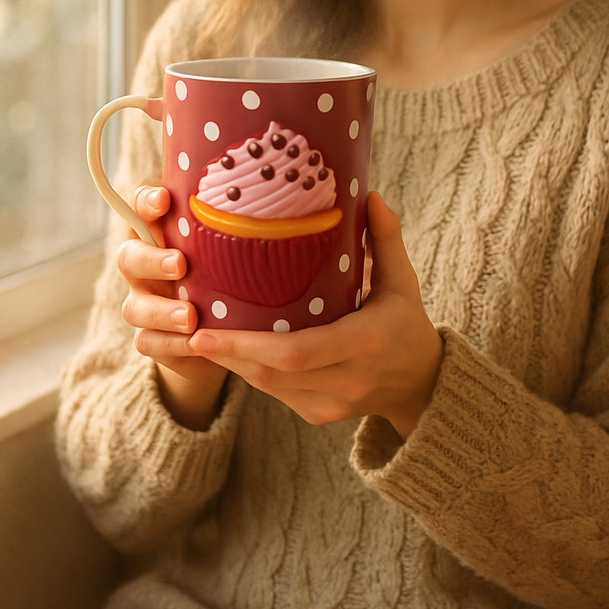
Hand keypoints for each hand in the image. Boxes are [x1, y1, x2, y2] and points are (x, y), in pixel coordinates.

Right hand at [117, 185, 227, 429]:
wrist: (223, 330)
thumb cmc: (235, 271)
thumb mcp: (240, 246)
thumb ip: (249, 224)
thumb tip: (305, 195)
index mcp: (162, 232)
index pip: (141, 208)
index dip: (146, 202)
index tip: (165, 200)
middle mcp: (146, 265)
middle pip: (129, 256)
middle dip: (151, 259)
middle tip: (180, 264)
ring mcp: (145, 303)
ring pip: (133, 306)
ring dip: (161, 310)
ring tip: (190, 316)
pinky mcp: (153, 338)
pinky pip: (148, 342)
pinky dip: (170, 343)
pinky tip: (193, 343)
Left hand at [189, 191, 443, 439]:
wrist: (422, 384)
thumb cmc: (408, 323)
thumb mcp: (403, 280)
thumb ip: (386, 238)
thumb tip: (370, 194)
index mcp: (365, 342)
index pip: (298, 351)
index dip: (248, 345)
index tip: (207, 330)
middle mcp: (347, 380)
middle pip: (273, 373)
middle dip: (227, 354)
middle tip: (187, 333)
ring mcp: (330, 404)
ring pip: (268, 387)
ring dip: (232, 363)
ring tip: (194, 339)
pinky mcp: (318, 415)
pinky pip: (275, 394)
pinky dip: (250, 372)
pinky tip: (227, 352)